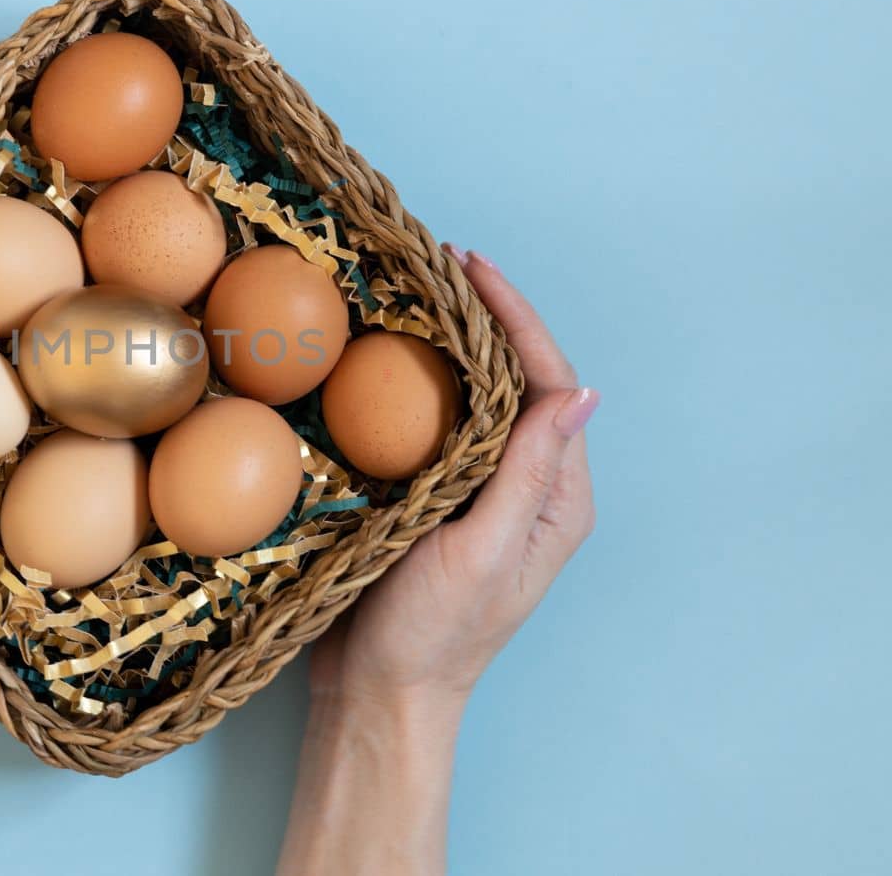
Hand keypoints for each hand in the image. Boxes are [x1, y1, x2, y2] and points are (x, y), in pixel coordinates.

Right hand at [309, 246, 599, 714]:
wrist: (380, 696)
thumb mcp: (483, 551)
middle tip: (437, 265)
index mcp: (555, 498)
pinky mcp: (437, 502)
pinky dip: (418, 385)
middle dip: (485, 318)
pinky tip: (386, 361)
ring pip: (479, 399)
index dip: (514, 319)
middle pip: (518, 381)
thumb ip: (529, 473)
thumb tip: (582, 393)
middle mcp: (527, 488)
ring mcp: (482, 494)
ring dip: (453, 345)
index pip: (548, 384)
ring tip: (416, 295)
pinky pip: (439, 427)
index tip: (470, 268)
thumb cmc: (432, 634)